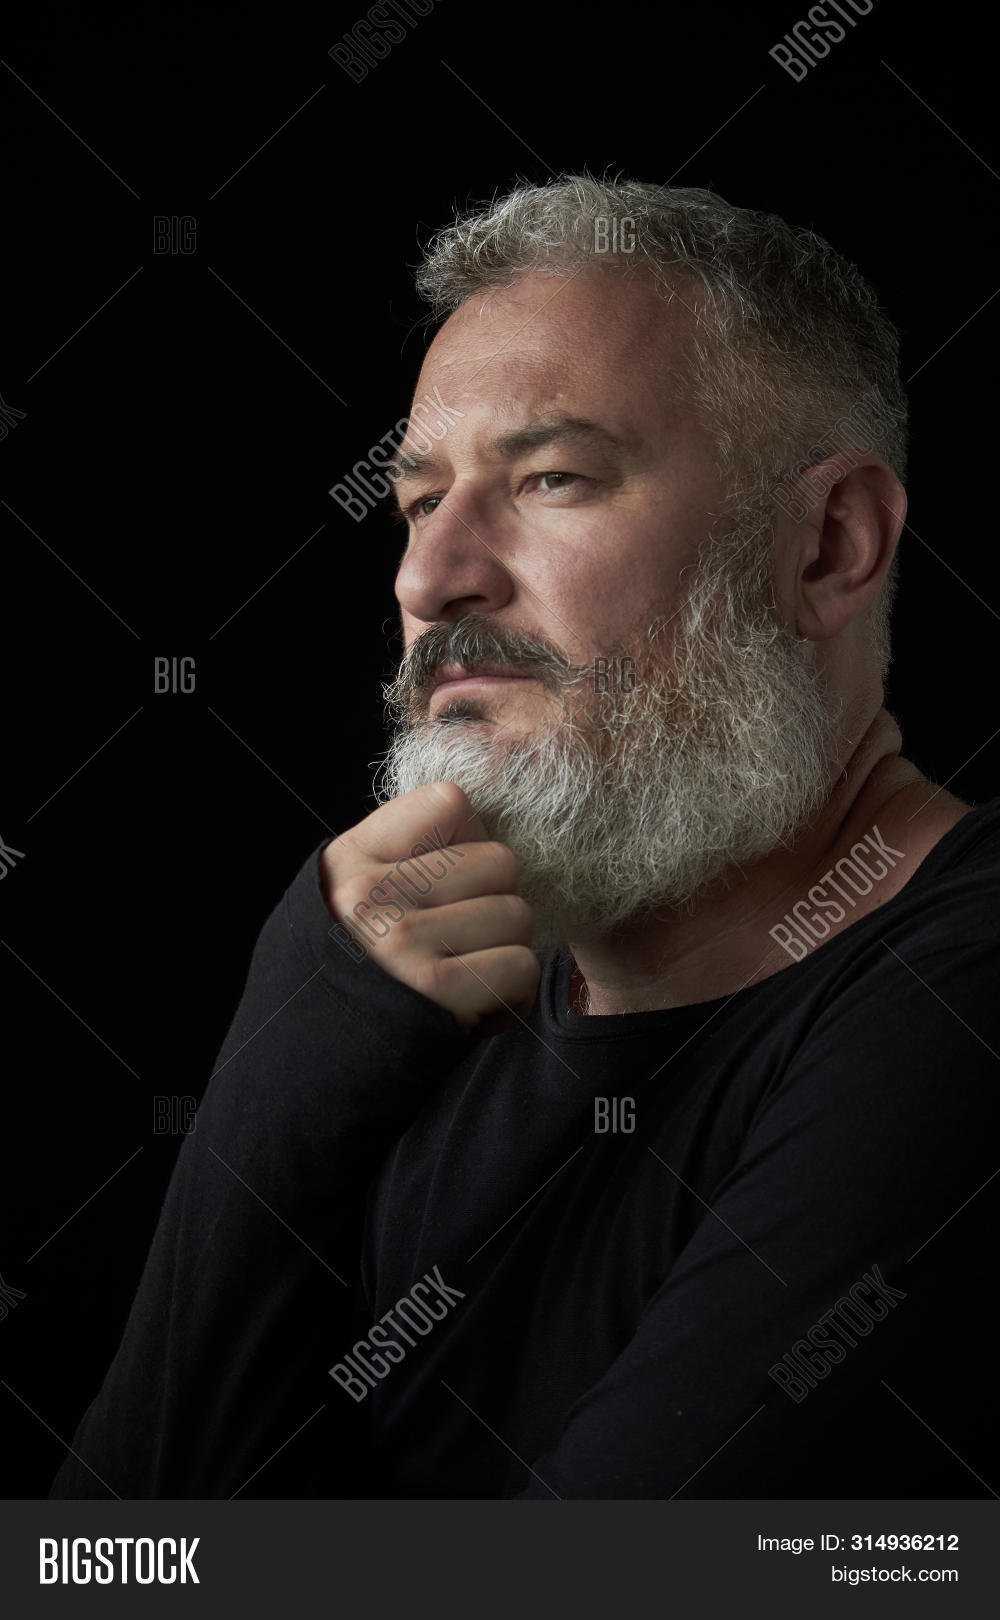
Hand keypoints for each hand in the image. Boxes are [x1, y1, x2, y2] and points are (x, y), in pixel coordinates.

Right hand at [320, 781, 539, 1033]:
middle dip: (494, 902)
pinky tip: (473, 1003)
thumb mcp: (357, 892)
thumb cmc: (361, 968)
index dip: (465, 843)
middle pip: (501, 861)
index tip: (441, 883)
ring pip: (518, 915)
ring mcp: (401, 941)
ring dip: (505, 950)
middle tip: (457, 939)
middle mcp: (371, 894)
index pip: (451, 803)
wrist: (319, 1057)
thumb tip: (486, 822)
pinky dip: (510, 994)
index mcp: (351, 858)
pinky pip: (520, 968)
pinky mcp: (435, 990)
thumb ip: (410, 852)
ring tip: (462, 972)